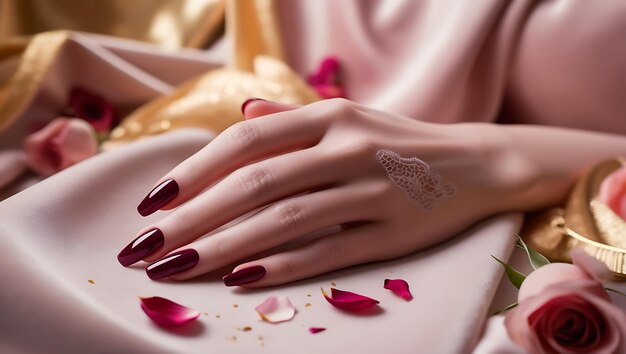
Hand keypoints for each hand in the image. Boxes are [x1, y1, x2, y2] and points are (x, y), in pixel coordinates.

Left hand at [118, 98, 504, 286]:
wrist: (478, 163)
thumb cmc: (399, 141)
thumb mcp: (348, 116)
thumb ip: (290, 120)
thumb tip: (238, 120)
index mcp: (328, 116)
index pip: (244, 143)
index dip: (192, 173)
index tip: (151, 204)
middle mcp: (347, 147)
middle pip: (254, 185)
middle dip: (191, 219)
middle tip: (143, 249)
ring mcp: (372, 189)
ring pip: (284, 221)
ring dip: (223, 247)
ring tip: (175, 270)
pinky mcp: (393, 232)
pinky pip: (329, 250)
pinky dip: (282, 266)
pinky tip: (241, 280)